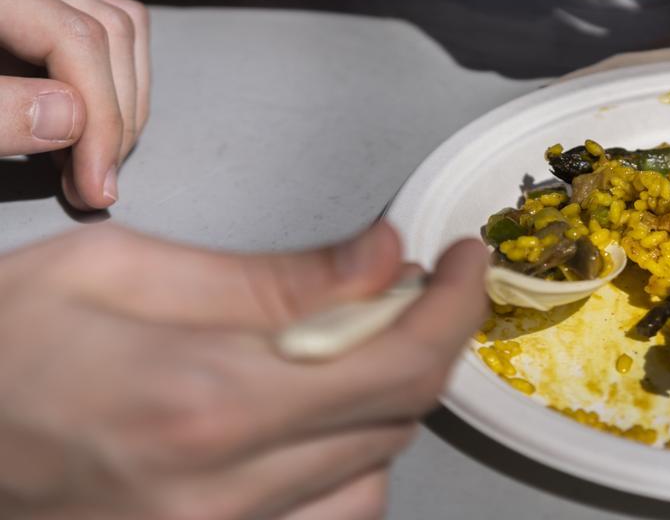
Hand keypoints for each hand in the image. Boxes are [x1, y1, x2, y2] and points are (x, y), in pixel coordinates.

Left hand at [0, 0, 148, 209]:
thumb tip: (73, 117)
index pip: (78, 36)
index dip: (101, 117)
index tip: (96, 185)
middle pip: (110, 27)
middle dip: (118, 115)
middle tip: (97, 185)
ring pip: (115, 25)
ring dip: (121, 100)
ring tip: (94, 163)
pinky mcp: (18, 6)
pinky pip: (90, 32)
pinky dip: (103, 85)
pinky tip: (77, 133)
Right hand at [0, 221, 487, 519]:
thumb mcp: (119, 272)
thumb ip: (270, 278)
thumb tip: (384, 258)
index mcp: (203, 401)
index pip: (394, 362)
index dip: (454, 306)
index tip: (467, 260)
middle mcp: (222, 493)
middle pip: (396, 419)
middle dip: (426, 339)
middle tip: (412, 283)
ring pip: (373, 477)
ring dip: (387, 404)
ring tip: (354, 346)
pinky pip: (325, 518)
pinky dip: (347, 464)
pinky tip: (313, 418)